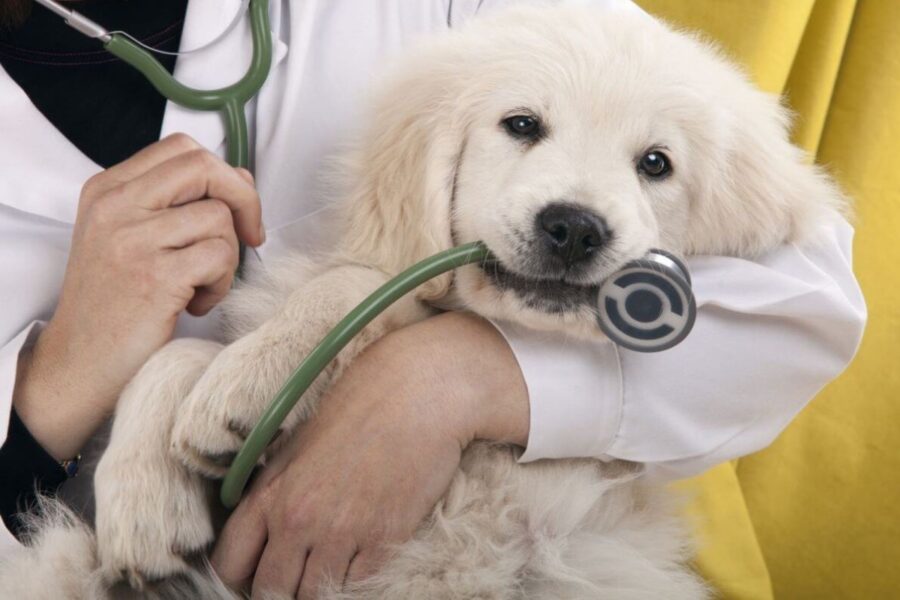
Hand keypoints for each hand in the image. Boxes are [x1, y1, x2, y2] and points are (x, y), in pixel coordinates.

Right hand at [13, 134, 264, 460]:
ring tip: (200, 286)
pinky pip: (220, 257)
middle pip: (204, 167)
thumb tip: (240, 177)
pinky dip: (221, 285)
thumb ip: (177, 204)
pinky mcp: (154, 276)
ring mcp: (132, 240)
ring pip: (220, 218)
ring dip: (227, 257)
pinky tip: (195, 304)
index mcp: (108, 190)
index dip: (223, 173)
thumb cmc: (114, 304)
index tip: (235, 210)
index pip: (182, 149)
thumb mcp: (131, 239)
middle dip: (244, 201)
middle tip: (249, 237)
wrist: (78, 364)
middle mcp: (115, 207)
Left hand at [211, 312, 528, 598]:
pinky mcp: (384, 540)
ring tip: (331, 568)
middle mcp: (298, 519)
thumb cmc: (359, 408)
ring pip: (314, 596)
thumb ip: (275, 491)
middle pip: (270, 591)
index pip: (229, 565)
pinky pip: (358, 586)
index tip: (257, 575)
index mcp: (270, 492)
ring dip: (320, 587)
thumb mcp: (298, 445)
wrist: (418, 393)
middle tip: (298, 577)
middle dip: (281, 589)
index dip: (240, 579)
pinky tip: (361, 558)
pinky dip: (356, 581)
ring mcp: (341, 533)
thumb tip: (265, 530)